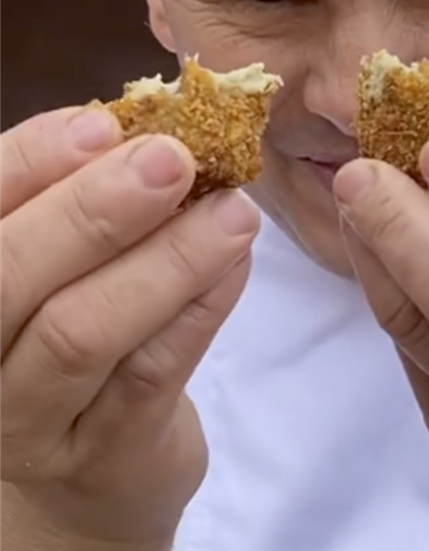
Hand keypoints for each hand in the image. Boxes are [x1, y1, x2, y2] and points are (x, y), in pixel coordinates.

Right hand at [0, 107, 258, 546]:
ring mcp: (23, 420)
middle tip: (173, 159)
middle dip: (92, 210)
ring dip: (166, 260)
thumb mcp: (63, 266)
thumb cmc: (69, 336)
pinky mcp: (101, 456)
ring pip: (82, 332)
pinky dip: (198, 307)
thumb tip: (149, 132)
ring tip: (232, 212)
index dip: (30, 161)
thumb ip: (85, 202)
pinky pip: (150, 373)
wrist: (86, 474)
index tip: (103, 124)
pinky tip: (236, 262)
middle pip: (8, 278)